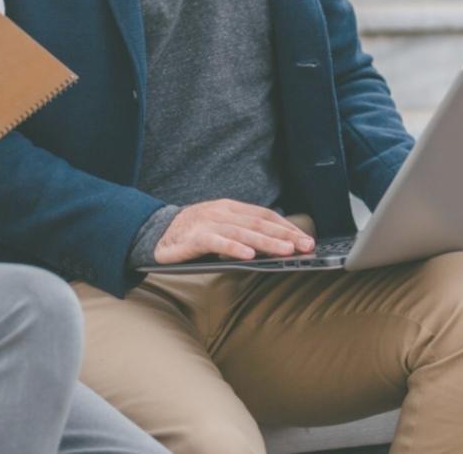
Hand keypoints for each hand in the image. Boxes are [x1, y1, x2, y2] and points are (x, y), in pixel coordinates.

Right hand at [153, 200, 315, 263]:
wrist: (156, 233)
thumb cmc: (193, 232)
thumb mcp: (221, 226)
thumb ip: (243, 232)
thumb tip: (277, 244)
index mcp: (230, 207)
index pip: (264, 215)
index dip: (286, 226)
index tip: (306, 239)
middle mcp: (221, 212)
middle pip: (258, 223)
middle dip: (284, 235)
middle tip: (305, 246)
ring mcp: (207, 223)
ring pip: (242, 233)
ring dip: (266, 242)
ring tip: (285, 251)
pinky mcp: (194, 237)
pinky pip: (217, 242)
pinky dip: (234, 248)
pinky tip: (249, 255)